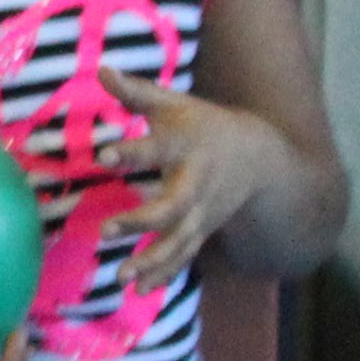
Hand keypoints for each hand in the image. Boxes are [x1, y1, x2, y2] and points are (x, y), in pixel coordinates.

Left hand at [94, 73, 297, 288]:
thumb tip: (100, 69)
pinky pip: (183, 256)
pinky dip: (163, 274)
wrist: (259, 159)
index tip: (104, 154)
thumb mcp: (174, 105)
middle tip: (106, 230)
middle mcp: (195, 184)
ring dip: (152, 260)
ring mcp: (201, 213)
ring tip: (121, 277)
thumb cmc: (203, 126)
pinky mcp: (201, 231)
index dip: (132, 151)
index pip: (157, 149)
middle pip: (171, 206)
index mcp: (186, 147)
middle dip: (141, 220)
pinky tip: (138, 291)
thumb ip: (136, 93)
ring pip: (178, 240)